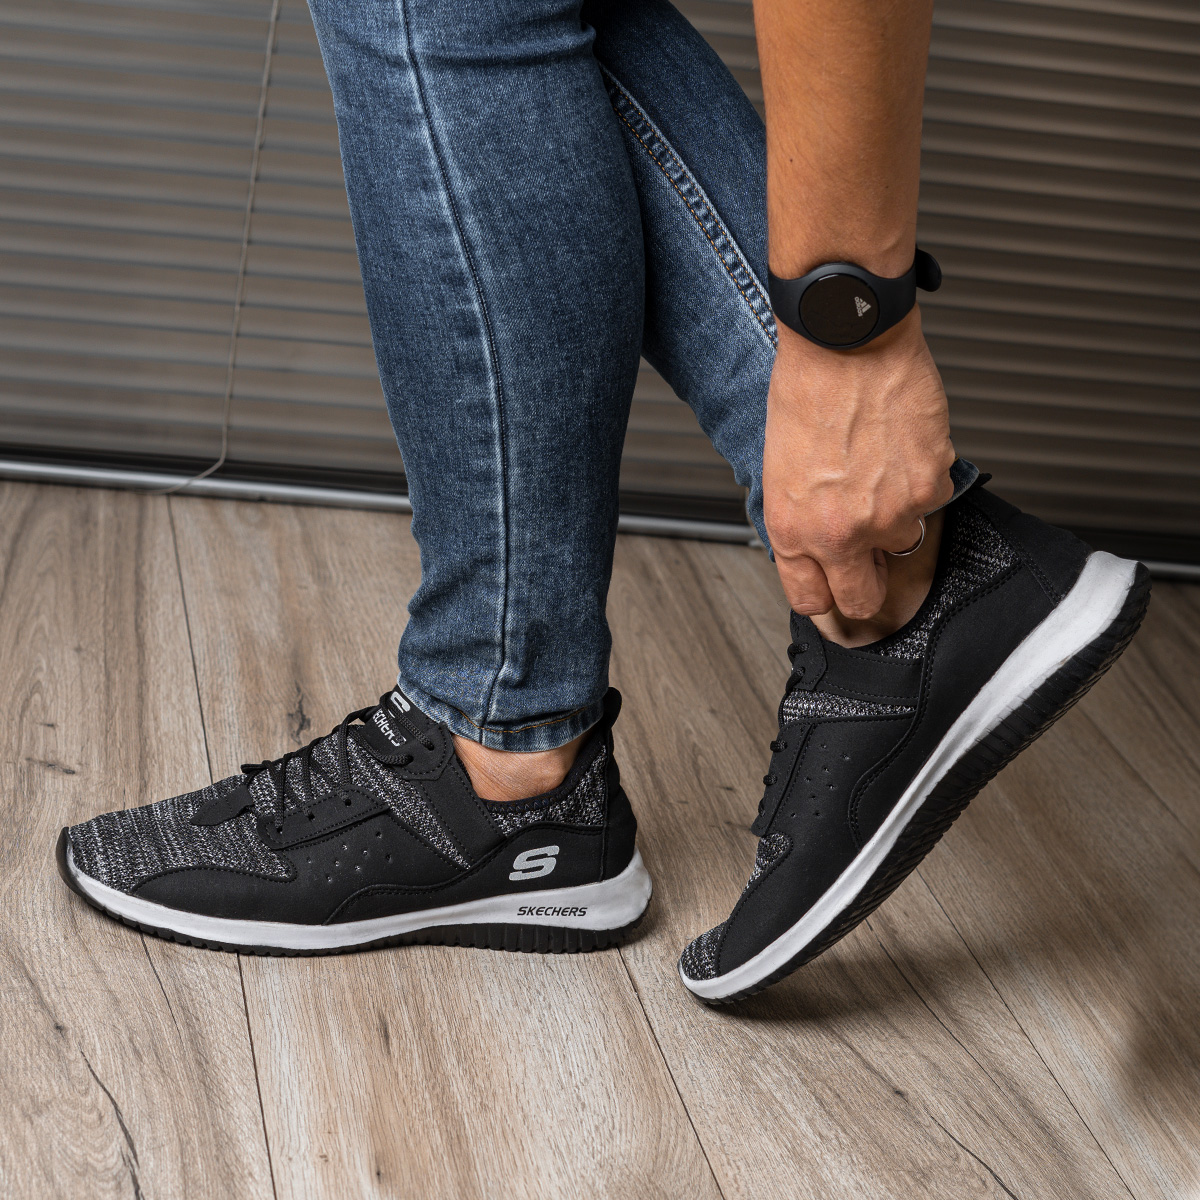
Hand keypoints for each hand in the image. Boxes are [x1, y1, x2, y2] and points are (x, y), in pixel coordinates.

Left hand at [763, 308, 955, 619]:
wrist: (846, 341)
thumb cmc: (807, 390)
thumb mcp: (781, 471)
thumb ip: (802, 520)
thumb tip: (820, 547)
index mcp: (794, 529)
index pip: (810, 599)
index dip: (824, 595)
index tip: (833, 589)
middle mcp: (840, 532)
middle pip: (863, 600)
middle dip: (867, 584)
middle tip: (869, 556)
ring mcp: (890, 515)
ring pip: (904, 542)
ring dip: (896, 517)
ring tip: (879, 469)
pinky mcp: (930, 488)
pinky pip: (932, 500)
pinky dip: (922, 479)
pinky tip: (900, 445)